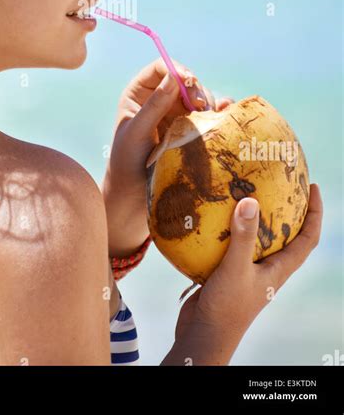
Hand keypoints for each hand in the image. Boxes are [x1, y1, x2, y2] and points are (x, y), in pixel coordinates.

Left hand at [107, 57, 231, 198]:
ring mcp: (177, 114)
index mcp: (139, 94)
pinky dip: (220, 112)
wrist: (133, 195)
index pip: (160, 68)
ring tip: (208, 119)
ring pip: (200, 97)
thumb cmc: (126, 162)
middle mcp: (160, 100)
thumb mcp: (136, 132)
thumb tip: (173, 77)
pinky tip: (223, 115)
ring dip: (208, 104)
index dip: (176, 70)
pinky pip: (210, 114)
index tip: (189, 81)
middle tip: (200, 107)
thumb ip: (154, 105)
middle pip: (185, 81)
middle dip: (196, 90)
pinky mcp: (191, 130)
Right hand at [174, 184, 322, 346]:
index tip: (311, 187)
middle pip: (285, 235)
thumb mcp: (235, 269)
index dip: (315, 213)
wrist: (203, 336)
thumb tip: (250, 201)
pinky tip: (210, 214)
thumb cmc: (227, 308)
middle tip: (279, 182)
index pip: (307, 238)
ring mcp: (246, 270)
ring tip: (246, 190)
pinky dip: (225, 227)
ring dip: (254, 216)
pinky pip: (229, 243)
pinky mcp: (226, 271)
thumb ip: (243, 237)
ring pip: (256, 238)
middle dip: (286, 208)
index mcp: (279, 270)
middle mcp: (267, 269)